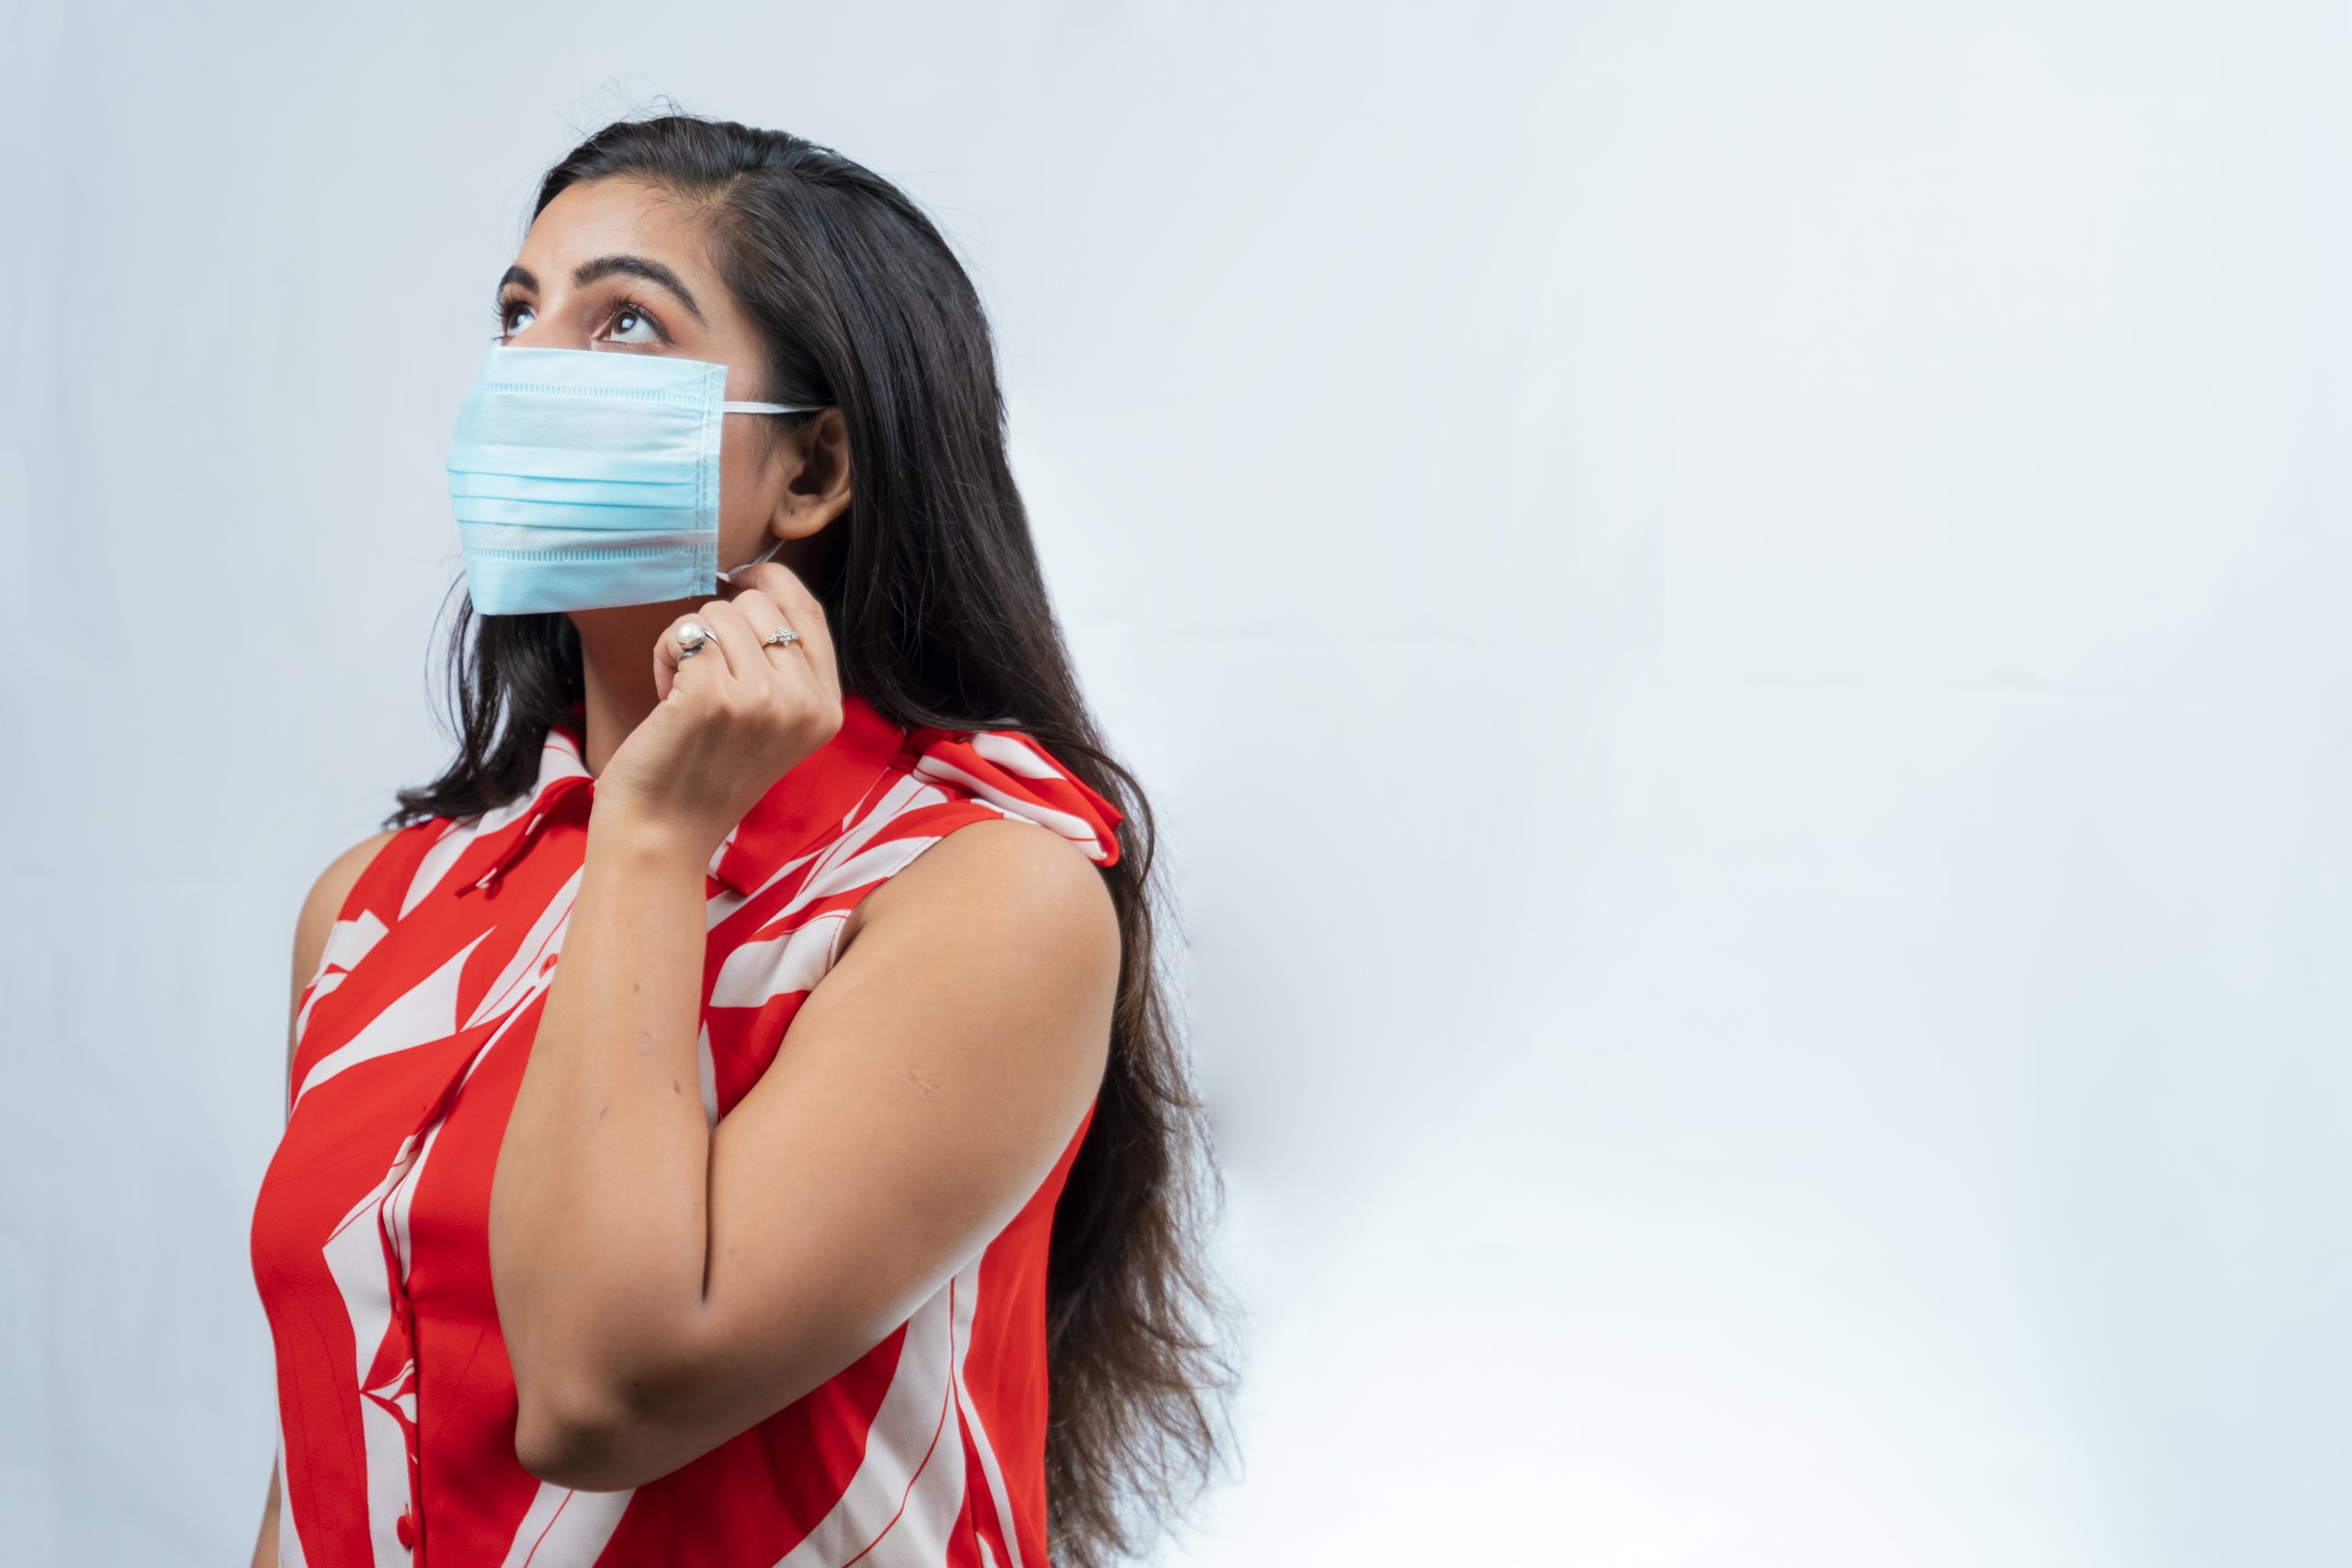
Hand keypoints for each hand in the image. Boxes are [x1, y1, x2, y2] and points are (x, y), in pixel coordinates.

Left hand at [592, 561, 845, 859]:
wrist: (662, 834)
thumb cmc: (703, 773)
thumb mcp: (772, 724)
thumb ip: (784, 666)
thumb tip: (758, 582)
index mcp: (825, 709)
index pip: (808, 609)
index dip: (768, 580)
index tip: (736, 581)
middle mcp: (803, 703)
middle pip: (759, 603)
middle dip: (719, 626)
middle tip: (704, 680)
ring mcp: (762, 699)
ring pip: (718, 612)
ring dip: (688, 643)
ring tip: (685, 694)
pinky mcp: (713, 695)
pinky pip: (684, 633)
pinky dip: (664, 654)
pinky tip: (666, 695)